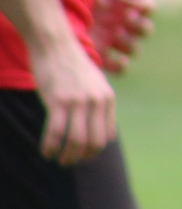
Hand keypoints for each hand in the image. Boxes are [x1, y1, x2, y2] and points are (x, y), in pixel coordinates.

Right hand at [29, 32, 116, 165]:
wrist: (56, 46)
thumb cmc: (72, 67)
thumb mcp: (95, 84)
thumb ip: (99, 105)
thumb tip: (101, 132)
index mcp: (108, 99)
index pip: (106, 136)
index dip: (94, 151)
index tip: (82, 156)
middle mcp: (97, 102)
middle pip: (94, 143)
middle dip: (81, 158)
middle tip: (69, 163)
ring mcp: (78, 102)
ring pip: (76, 141)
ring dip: (66, 156)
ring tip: (57, 160)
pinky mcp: (58, 101)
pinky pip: (56, 133)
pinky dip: (50, 147)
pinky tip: (46, 152)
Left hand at [90, 0, 153, 73]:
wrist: (52, 12)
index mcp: (122, 7)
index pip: (148, 8)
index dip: (146, 9)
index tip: (132, 8)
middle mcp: (119, 25)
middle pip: (146, 30)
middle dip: (140, 27)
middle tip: (126, 21)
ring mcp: (110, 42)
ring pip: (134, 49)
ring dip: (131, 44)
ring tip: (116, 37)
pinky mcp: (100, 56)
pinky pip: (120, 68)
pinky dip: (123, 66)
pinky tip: (119, 59)